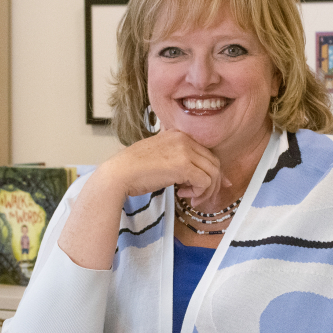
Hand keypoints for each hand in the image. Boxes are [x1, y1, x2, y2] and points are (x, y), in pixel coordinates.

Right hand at [57, 130, 227, 269]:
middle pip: (214, 162)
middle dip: (212, 183)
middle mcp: (184, 138)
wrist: (118, 173)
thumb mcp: (160, 155)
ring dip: (205, 190)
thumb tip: (201, 174)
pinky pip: (205, 181)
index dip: (212, 171)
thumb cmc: (134, 169)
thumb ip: (180, 160)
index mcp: (179, 134)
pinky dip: (198, 192)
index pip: (206, 152)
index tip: (210, 185)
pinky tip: (183, 194)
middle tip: (199, 196)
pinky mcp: (184, 165)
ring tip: (190, 198)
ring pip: (213, 173)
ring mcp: (185, 151)